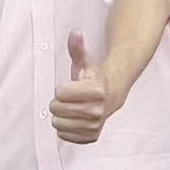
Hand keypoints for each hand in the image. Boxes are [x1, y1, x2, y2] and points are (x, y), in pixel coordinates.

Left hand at [49, 29, 120, 144]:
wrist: (112, 96)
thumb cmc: (93, 79)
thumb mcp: (84, 63)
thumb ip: (77, 48)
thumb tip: (75, 32)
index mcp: (96, 91)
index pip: (60, 93)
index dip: (61, 89)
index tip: (70, 87)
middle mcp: (98, 110)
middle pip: (58, 110)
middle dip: (58, 103)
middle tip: (68, 100)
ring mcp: (95, 125)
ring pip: (59, 125)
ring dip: (60, 117)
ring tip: (71, 109)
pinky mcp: (92, 137)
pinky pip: (65, 136)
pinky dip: (65, 129)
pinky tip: (74, 120)